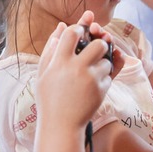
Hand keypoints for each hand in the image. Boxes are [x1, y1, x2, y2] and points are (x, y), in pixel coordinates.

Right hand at [36, 11, 113, 129]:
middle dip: (100, 43)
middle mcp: (77, 68)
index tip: (80, 34)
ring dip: (102, 62)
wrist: (61, 125)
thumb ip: (51, 48)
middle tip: (94, 49)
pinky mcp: (102, 89)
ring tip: (90, 72)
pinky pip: (109, 74)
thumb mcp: (43, 73)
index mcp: (60, 61)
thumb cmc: (49, 98)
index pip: (73, 32)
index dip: (79, 28)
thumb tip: (61, 25)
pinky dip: (103, 77)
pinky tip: (92, 85)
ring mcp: (91, 79)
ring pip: (106, 60)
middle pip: (98, 44)